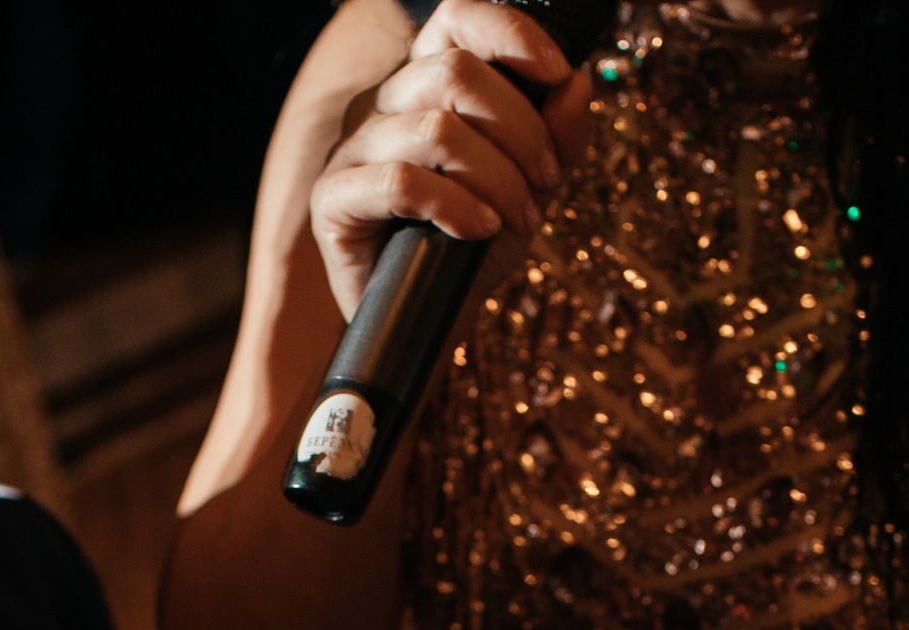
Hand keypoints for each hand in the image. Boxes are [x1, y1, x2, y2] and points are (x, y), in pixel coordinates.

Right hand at [311, 0, 593, 317]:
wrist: (436, 321)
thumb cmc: (476, 247)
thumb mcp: (534, 186)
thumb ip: (559, 135)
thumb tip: (575, 82)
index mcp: (425, 83)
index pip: (455, 19)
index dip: (509, 33)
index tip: (557, 74)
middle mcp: (384, 105)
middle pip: (454, 74)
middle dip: (521, 130)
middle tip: (547, 182)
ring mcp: (354, 150)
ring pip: (436, 131)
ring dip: (498, 178)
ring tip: (517, 218)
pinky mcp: (333, 200)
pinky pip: (400, 183)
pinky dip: (455, 207)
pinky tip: (476, 230)